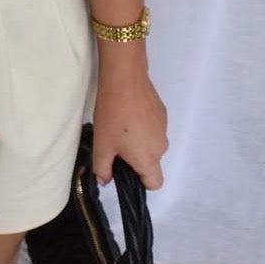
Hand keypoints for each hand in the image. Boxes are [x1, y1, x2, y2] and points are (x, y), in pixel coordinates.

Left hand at [91, 70, 167, 189]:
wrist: (125, 79)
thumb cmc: (112, 116)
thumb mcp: (101, 145)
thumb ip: (102, 168)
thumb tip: (105, 180)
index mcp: (148, 158)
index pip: (155, 183)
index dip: (141, 182)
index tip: (125, 170)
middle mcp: (161, 146)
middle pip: (151, 162)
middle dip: (135, 158)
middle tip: (116, 144)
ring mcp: (163, 128)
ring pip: (152, 144)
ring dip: (139, 141)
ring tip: (120, 126)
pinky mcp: (162, 113)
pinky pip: (153, 128)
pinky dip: (143, 127)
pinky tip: (129, 114)